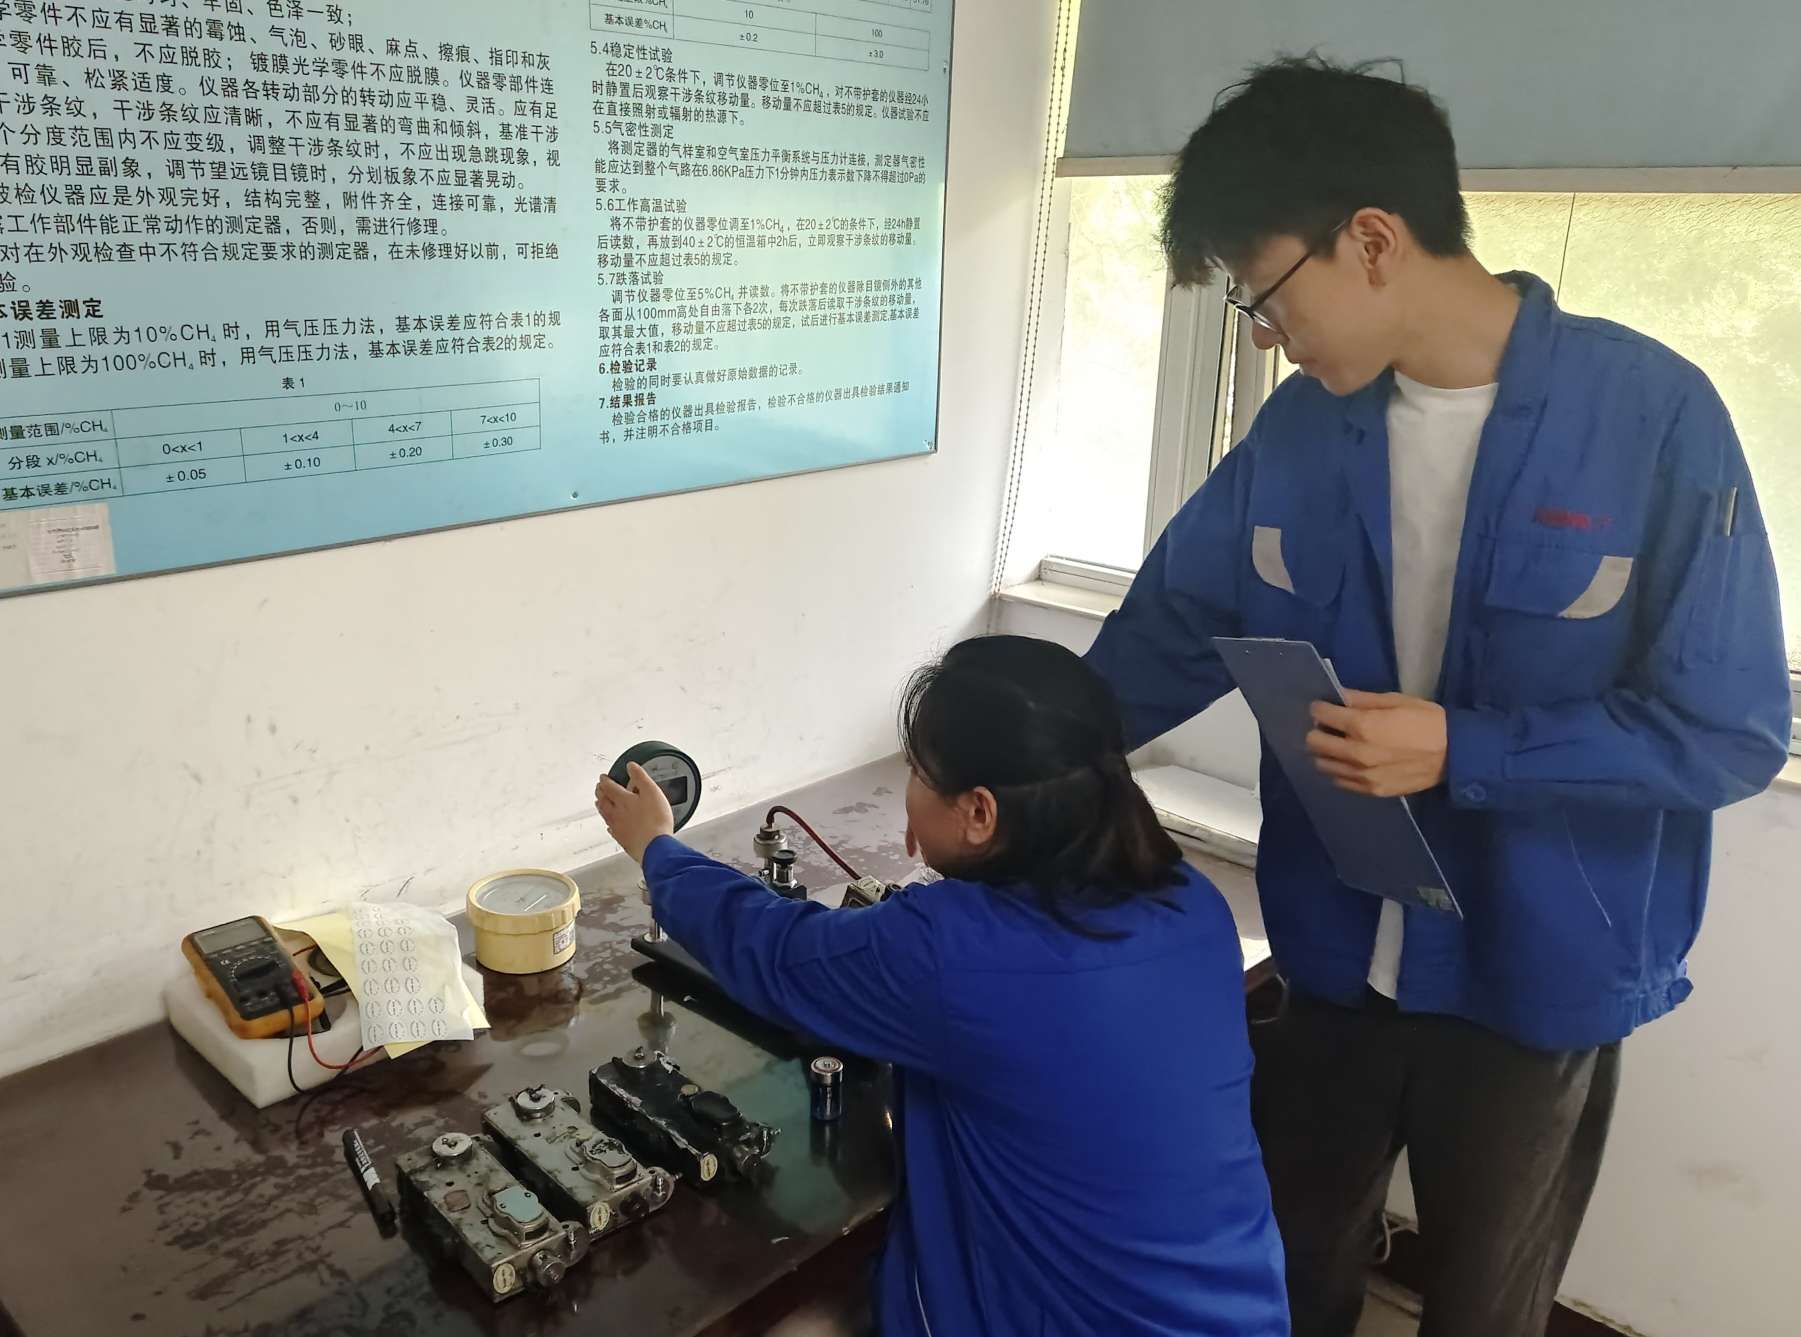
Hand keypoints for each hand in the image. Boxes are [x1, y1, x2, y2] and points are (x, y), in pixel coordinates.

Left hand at [594, 762, 675, 864]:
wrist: (655, 847)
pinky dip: (610, 825)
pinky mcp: (623, 840)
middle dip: (600, 793)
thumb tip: (631, 766)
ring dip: (601, 807)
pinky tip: (611, 827)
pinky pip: (612, 830)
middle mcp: (617, 814)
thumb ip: (641, 777)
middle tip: (598, 788)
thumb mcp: (652, 792)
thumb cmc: (655, 821)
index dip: (605, 780)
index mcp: (623, 800)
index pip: (609, 787)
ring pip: (605, 815)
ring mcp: (618, 828)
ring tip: (599, 803)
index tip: (603, 777)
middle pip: (603, 801)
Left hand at [1306, 691, 1446, 797]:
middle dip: (1316, 731)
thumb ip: (1362, 700)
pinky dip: (1338, 770)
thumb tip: (1338, 695)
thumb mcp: (1395, 701)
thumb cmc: (1427, 721)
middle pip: (1314, 743)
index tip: (1323, 707)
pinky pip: (1340, 781)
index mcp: (1362, 726)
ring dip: (1324, 752)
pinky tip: (1349, 762)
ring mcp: (1362, 775)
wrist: (1454, 755)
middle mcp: (1356, 753)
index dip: (1319, 708)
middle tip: (1328, 727)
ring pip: (1323, 764)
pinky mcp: (1371, 790)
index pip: (1322, 715)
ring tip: (1337, 744)